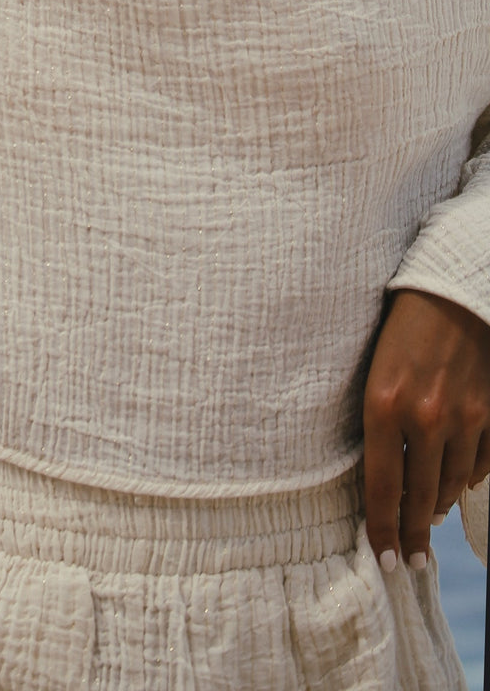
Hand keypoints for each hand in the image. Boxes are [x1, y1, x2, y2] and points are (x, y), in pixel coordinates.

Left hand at [363, 288, 489, 571]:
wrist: (450, 290)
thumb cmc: (397, 327)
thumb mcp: (372, 373)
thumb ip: (377, 423)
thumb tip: (383, 479)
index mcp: (383, 406)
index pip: (382, 488)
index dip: (383, 531)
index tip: (385, 561)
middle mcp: (426, 419)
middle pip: (420, 498)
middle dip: (413, 536)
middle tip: (409, 561)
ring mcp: (465, 418)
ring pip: (452, 485)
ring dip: (438, 507)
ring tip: (427, 522)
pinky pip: (482, 464)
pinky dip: (468, 479)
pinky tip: (456, 484)